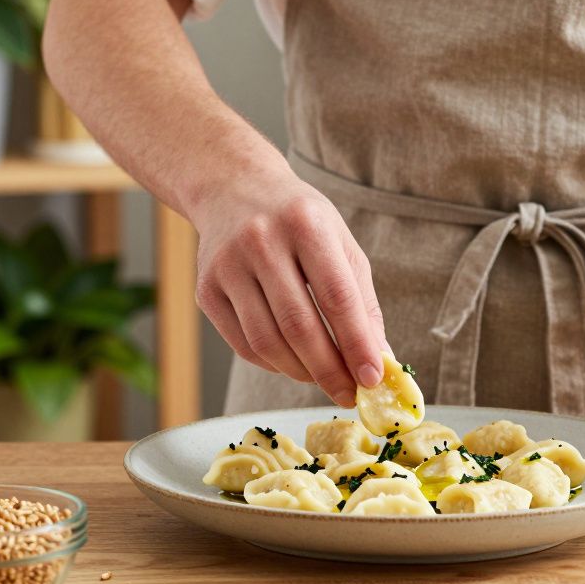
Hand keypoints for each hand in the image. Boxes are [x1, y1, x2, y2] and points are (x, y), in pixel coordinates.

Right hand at [190, 169, 386, 405]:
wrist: (233, 190)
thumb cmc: (298, 222)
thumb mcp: (340, 243)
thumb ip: (362, 300)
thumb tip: (379, 358)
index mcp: (305, 224)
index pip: (337, 296)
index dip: (356, 343)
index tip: (371, 379)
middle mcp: (261, 241)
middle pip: (299, 325)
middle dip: (328, 370)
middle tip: (348, 393)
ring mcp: (227, 266)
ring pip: (267, 342)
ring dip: (300, 372)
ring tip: (322, 378)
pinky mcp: (206, 290)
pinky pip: (243, 345)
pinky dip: (273, 364)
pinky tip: (292, 362)